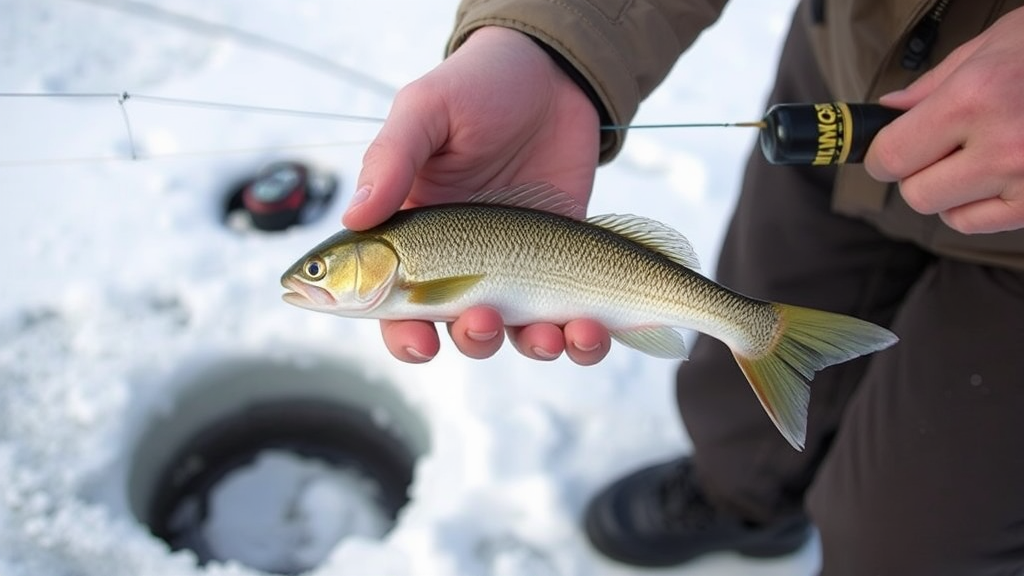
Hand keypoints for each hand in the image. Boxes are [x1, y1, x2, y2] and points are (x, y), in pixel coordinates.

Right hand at [344, 26, 610, 363]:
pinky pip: (571, 322)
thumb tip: (353, 216)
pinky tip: (589, 329)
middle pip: (455, 330)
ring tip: (551, 333)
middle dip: (470, 338)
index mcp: (414, 236)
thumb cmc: (480, 85)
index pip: (394, 303)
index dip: (402, 333)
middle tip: (483, 318)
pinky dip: (582, 340)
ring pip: (516, 335)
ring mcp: (514, 269)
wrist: (555, 74)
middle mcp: (460, 263)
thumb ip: (391, 159)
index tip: (420, 340)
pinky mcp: (565, 267)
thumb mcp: (427, 109)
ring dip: (533, 347)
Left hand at [865, 7, 1023, 233]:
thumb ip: (933, 85)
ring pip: (946, 212)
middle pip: (916, 192)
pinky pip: (979, 223)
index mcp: (975, 98)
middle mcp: (1001, 144)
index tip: (886, 148)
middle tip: (936, 150)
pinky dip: (977, 206)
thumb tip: (889, 110)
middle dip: (916, 173)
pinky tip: (996, 175)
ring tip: (975, 156)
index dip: (881, 155)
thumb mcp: (992, 46)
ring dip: (948, 191)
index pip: (892, 156)